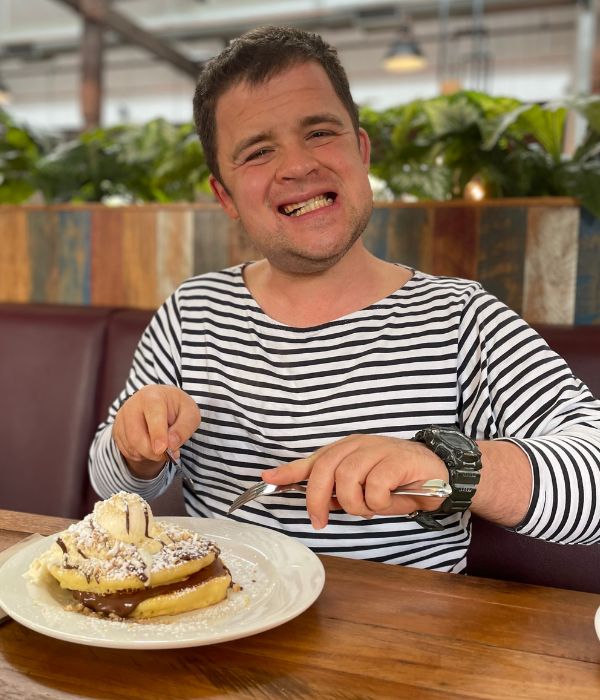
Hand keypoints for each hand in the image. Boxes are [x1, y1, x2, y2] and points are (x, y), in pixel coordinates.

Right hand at [112, 385, 200, 477]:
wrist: (162, 405)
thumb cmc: (177, 409)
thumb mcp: (190, 414)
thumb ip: (184, 428)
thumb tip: (172, 444)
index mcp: (153, 396)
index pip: (153, 415)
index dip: (157, 434)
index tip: (162, 449)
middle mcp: (132, 404)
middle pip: (136, 435)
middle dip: (153, 452)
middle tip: (168, 455)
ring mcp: (122, 417)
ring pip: (131, 446)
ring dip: (148, 454)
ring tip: (162, 448)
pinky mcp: (117, 429)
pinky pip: (126, 450)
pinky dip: (140, 455)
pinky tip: (150, 446)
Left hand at [262, 435, 448, 528]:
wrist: (438, 474)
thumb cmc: (396, 482)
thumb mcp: (361, 487)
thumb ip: (335, 490)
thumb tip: (309, 500)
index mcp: (345, 451)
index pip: (312, 460)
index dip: (289, 471)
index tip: (267, 480)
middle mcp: (357, 446)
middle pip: (324, 470)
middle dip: (317, 500)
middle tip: (321, 521)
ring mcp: (376, 450)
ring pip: (347, 481)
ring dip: (356, 504)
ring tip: (371, 507)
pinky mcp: (396, 460)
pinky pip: (374, 488)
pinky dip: (378, 502)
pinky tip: (389, 500)